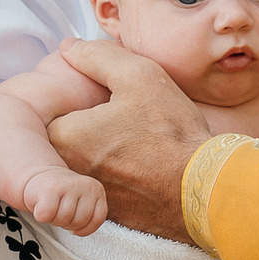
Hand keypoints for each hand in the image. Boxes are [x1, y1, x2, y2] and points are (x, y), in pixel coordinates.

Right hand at [21, 167, 107, 235]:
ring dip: (54, 219)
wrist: (41, 176)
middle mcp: (85, 185)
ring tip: (52, 208)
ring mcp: (68, 185)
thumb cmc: (62, 193)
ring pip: (63, 219)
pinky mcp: (50, 189)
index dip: (84, 228)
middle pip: (79, 222)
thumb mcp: (83, 203)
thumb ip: (89, 217)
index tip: (75, 224)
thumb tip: (80, 231)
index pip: (97, 219)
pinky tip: (41, 207)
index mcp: (96, 190)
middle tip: (61, 212)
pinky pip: (47, 215)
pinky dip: (40, 216)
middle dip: (67, 223)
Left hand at [49, 39, 209, 243]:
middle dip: (86, 126)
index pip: (52, 110)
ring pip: (84, 163)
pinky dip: (118, 174)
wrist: (205, 188)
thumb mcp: (138, 76)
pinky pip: (104, 184)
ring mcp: (89, 194)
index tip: (101, 101)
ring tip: (133, 142)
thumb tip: (68, 47)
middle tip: (118, 120)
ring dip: (101, 151)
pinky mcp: (111, 212)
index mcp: (67, 135)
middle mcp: (69, 171)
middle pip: (66, 138)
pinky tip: (142, 166)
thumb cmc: (171, 131)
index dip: (77, 101)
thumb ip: (96, 57)